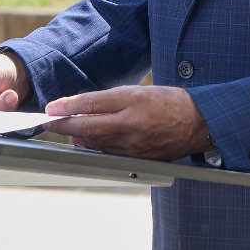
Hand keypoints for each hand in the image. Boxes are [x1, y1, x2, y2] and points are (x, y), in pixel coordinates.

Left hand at [42, 85, 209, 160]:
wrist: (200, 122)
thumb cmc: (172, 102)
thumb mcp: (141, 91)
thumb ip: (112, 101)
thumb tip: (85, 110)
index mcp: (134, 99)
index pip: (92, 102)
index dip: (68, 106)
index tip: (51, 108)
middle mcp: (133, 122)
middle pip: (89, 124)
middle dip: (63, 125)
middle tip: (48, 123)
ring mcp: (136, 142)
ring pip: (96, 141)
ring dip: (77, 137)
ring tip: (66, 131)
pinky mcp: (139, 157)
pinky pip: (110, 152)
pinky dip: (95, 147)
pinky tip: (86, 142)